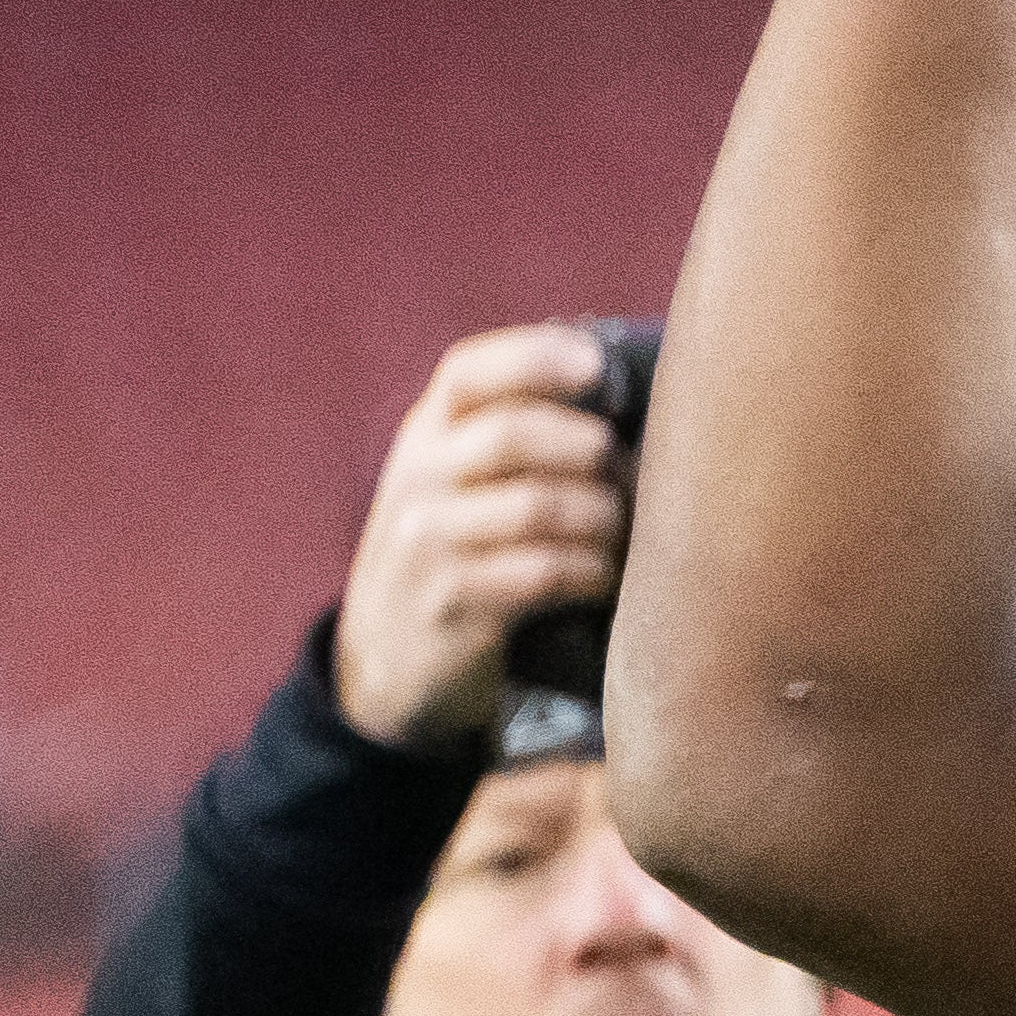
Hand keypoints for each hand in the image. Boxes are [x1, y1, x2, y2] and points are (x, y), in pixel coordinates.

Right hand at [332, 325, 626, 752]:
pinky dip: (590, 573)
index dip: (535, 358)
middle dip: (590, 450)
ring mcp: (426, 542)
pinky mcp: (449, 604)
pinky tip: (603, 580)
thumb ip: (517, 435)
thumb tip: (630, 390)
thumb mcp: (461, 481)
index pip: (470, 372)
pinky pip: (541, 574)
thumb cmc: (460, 552)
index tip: (600, 367)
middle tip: (627, 476)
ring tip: (619, 535)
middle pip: (513, 434)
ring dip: (602, 520)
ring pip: (538, 507)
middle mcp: (419, 478)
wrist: (386, 657)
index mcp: (427, 433)